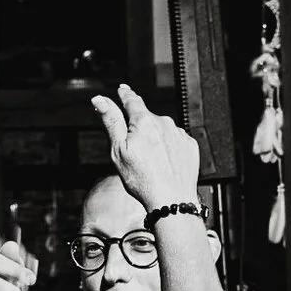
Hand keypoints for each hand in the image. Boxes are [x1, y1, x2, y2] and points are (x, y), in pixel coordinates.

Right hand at [91, 84, 200, 214]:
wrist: (171, 200)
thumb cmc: (142, 179)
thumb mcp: (118, 149)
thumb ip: (111, 121)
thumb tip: (100, 100)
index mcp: (144, 122)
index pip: (133, 101)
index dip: (125, 95)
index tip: (123, 90)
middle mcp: (164, 123)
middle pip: (147, 119)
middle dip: (140, 127)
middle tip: (134, 149)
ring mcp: (179, 134)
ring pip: (162, 130)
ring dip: (155, 138)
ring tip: (150, 162)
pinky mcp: (189, 146)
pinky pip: (175, 141)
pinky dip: (168, 148)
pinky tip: (163, 163)